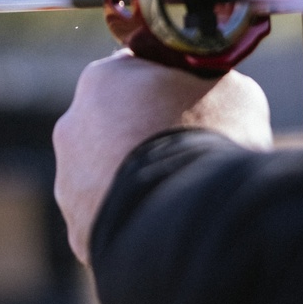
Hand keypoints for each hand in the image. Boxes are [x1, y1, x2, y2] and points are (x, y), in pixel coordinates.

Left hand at [53, 51, 272, 263]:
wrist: (189, 215)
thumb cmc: (210, 139)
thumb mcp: (233, 92)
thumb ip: (210, 87)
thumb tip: (217, 97)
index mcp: (104, 79)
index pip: (134, 73)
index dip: (167, 89)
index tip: (194, 105)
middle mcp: (73, 125)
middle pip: (115, 126)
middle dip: (145, 137)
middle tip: (187, 154)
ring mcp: (69, 182)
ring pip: (106, 177)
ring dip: (135, 182)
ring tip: (180, 197)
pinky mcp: (78, 230)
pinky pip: (108, 221)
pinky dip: (133, 223)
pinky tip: (165, 227)